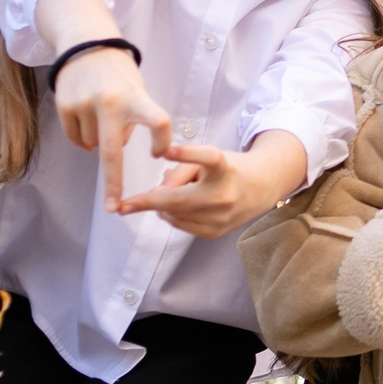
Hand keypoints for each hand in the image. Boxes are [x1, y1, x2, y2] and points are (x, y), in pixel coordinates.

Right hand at [52, 44, 172, 213]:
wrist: (86, 45)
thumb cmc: (120, 75)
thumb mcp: (137, 90)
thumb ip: (135, 119)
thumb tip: (115, 153)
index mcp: (135, 97)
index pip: (158, 121)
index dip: (162, 141)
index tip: (159, 155)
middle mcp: (109, 102)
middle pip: (113, 152)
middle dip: (114, 184)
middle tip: (114, 207)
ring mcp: (85, 105)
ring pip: (93, 146)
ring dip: (100, 142)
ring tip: (102, 115)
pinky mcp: (65, 107)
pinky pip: (76, 138)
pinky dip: (83, 138)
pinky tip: (87, 119)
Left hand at [119, 131, 309, 237]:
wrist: (261, 189)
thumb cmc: (228, 169)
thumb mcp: (210, 159)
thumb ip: (181, 170)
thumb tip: (157, 194)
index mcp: (225, 169)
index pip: (207, 158)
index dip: (187, 153)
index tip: (167, 151)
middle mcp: (225, 195)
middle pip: (177, 199)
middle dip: (145, 203)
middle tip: (121, 206)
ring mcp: (220, 218)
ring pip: (173, 215)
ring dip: (162, 205)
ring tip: (174, 193)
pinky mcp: (215, 233)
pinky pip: (180, 225)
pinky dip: (173, 215)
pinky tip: (181, 206)